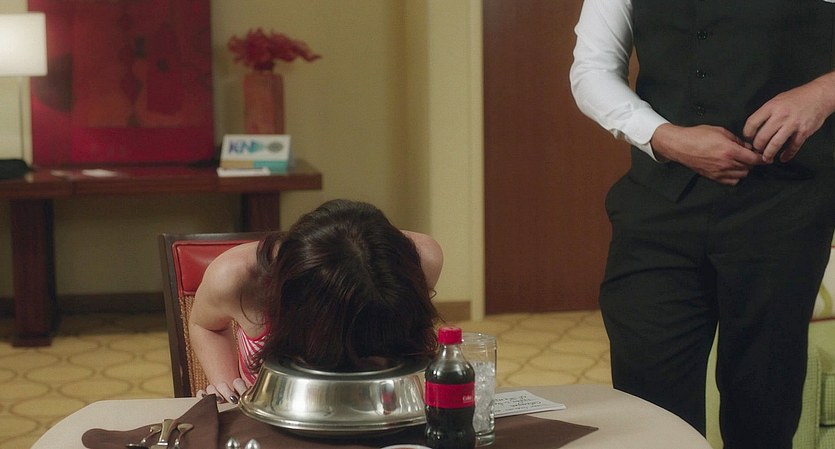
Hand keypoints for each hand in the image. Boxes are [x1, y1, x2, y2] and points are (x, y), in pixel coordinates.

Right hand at [196, 378, 248, 403]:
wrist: (229, 414)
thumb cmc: (240, 405)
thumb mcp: (246, 401)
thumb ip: (249, 397)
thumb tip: (253, 395)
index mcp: (236, 387)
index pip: (237, 383)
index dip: (240, 388)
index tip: (242, 396)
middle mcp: (224, 389)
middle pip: (222, 385)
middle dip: (227, 392)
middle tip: (233, 400)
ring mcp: (214, 392)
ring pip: (211, 387)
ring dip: (215, 393)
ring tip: (219, 400)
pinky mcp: (206, 399)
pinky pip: (201, 393)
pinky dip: (201, 394)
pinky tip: (204, 398)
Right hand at [650, 124, 764, 184]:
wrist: (681, 146)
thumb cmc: (698, 135)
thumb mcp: (721, 131)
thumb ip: (737, 140)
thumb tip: (747, 147)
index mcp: (730, 151)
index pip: (754, 159)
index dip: (762, 158)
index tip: (765, 156)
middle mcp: (727, 164)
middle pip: (749, 168)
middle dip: (751, 162)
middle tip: (749, 155)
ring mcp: (720, 172)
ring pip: (742, 175)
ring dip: (744, 169)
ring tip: (739, 161)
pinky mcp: (713, 177)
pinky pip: (731, 181)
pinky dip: (735, 176)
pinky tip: (732, 169)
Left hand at [743, 75, 834, 162]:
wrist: (820, 95)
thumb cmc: (796, 97)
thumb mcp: (777, 100)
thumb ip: (766, 113)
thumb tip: (755, 127)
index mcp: (771, 107)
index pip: (751, 123)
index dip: (747, 134)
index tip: (748, 139)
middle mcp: (780, 116)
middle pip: (762, 137)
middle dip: (757, 147)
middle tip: (757, 150)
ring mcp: (793, 124)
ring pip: (775, 144)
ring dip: (768, 154)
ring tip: (767, 158)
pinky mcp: (804, 131)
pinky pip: (793, 147)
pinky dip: (787, 155)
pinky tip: (783, 158)